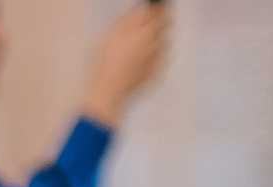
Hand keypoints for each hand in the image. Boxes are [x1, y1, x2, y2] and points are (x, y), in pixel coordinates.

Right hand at [83, 3, 169, 125]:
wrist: (109, 90)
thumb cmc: (106, 61)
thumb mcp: (112, 34)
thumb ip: (129, 18)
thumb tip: (141, 9)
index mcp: (146, 32)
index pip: (161, 13)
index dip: (158, 10)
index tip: (154, 9)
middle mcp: (156, 44)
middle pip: (166, 27)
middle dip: (158, 24)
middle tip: (144, 28)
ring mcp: (158, 60)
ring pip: (163, 43)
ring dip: (156, 41)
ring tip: (139, 48)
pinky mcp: (156, 73)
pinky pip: (160, 60)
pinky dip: (154, 57)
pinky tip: (140, 62)